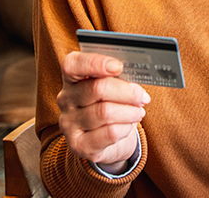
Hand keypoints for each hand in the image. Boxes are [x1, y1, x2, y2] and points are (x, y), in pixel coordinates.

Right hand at [56, 51, 150, 172]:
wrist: (109, 142)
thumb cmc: (112, 105)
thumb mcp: (114, 87)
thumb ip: (118, 77)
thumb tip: (135, 76)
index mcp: (72, 78)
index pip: (72, 65)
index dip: (95, 63)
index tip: (118, 66)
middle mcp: (66, 99)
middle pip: (97, 89)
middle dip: (127, 92)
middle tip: (142, 96)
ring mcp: (69, 123)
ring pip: (106, 112)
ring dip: (130, 112)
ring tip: (138, 112)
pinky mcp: (79, 145)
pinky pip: (109, 133)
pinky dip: (125, 128)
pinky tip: (127, 126)